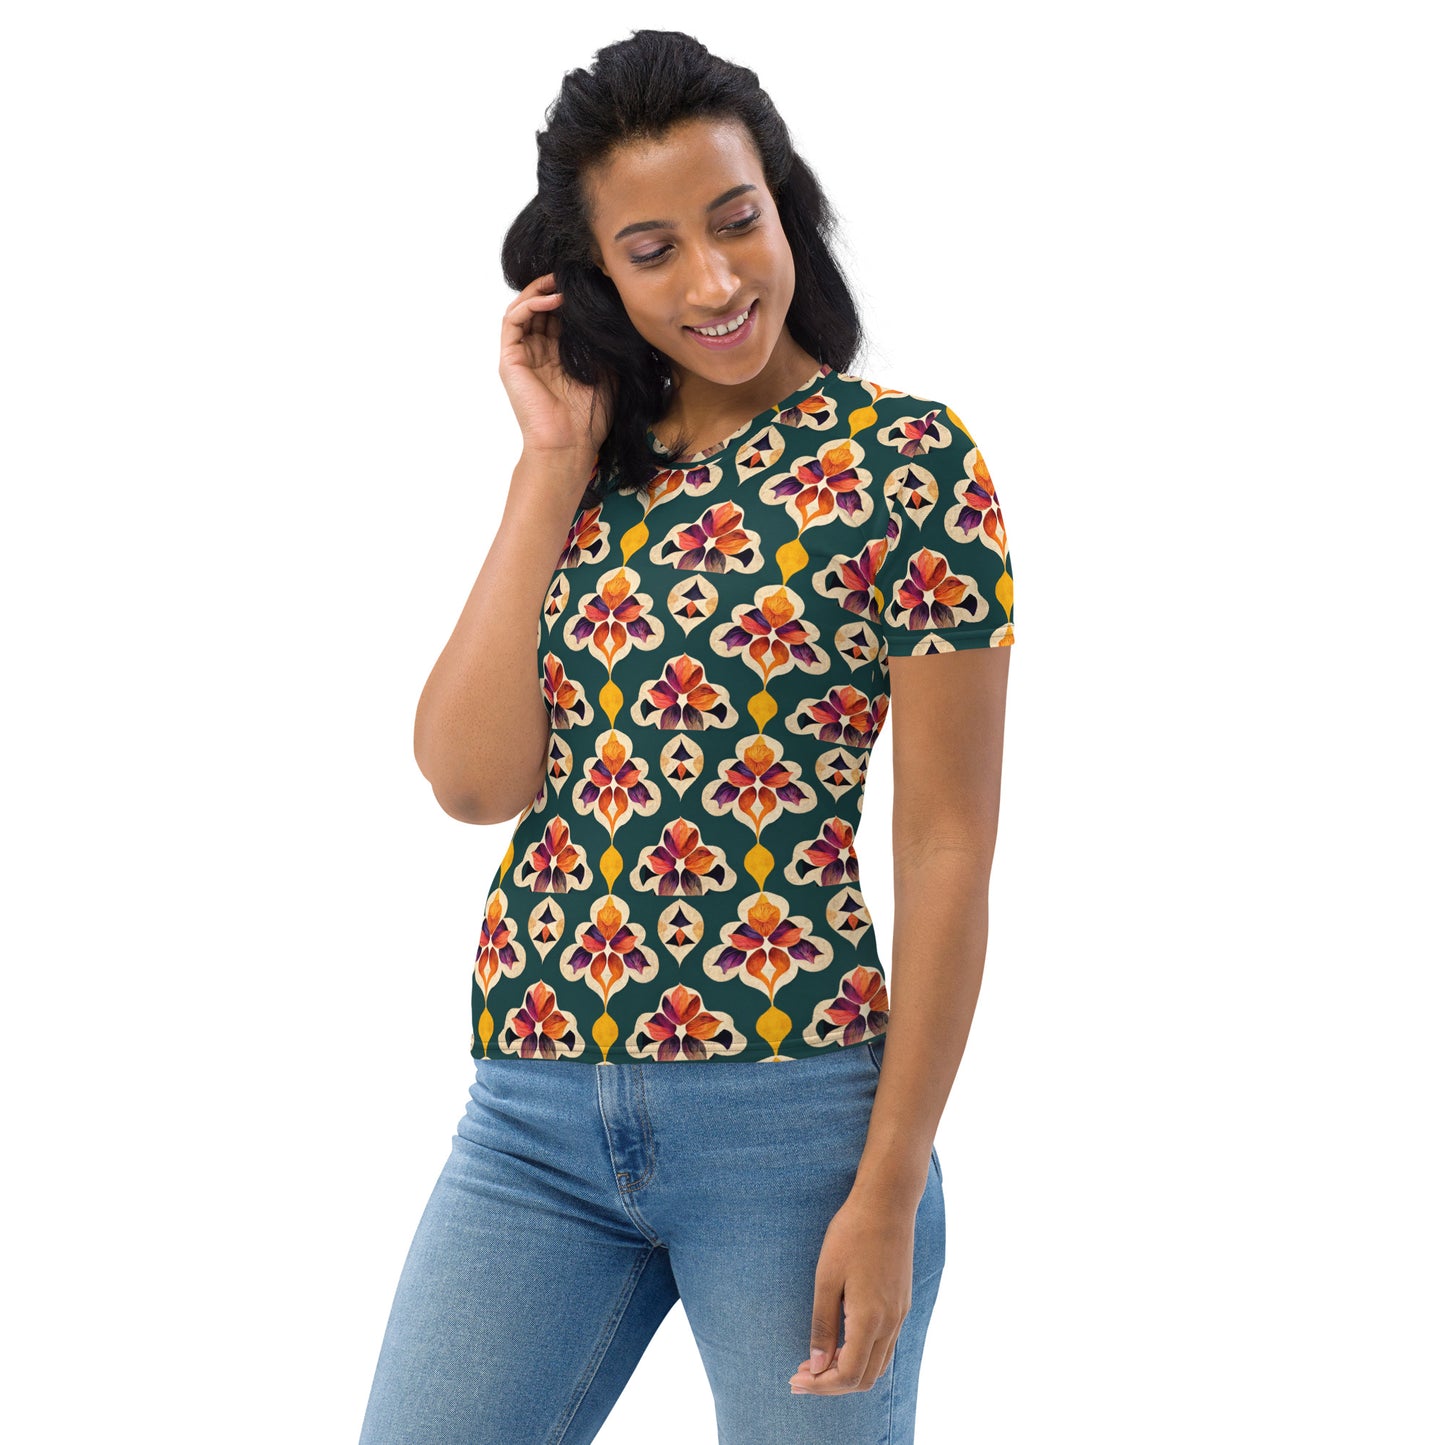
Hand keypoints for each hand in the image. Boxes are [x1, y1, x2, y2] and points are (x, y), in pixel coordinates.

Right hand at [498, 272, 617, 461]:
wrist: (569, 444)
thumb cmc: (589, 417)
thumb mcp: (606, 371)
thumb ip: (602, 342)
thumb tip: (611, 309)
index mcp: (558, 356)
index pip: (559, 315)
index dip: (570, 297)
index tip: (589, 283)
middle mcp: (537, 353)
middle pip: (539, 307)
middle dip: (554, 287)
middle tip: (574, 274)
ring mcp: (521, 355)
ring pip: (523, 308)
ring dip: (540, 289)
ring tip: (561, 281)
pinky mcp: (510, 359)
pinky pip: (513, 320)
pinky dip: (530, 303)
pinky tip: (553, 299)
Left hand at [787, 1191, 916, 1394]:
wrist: (888, 1204)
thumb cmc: (851, 1235)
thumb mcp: (827, 1278)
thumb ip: (822, 1325)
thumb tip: (816, 1366)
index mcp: (870, 1319)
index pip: (848, 1374)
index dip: (820, 1385)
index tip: (794, 1379)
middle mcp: (891, 1323)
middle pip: (865, 1379)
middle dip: (831, 1384)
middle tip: (800, 1375)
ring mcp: (900, 1315)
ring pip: (878, 1366)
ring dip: (848, 1372)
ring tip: (817, 1362)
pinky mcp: (902, 1304)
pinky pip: (885, 1347)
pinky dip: (862, 1356)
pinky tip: (840, 1342)